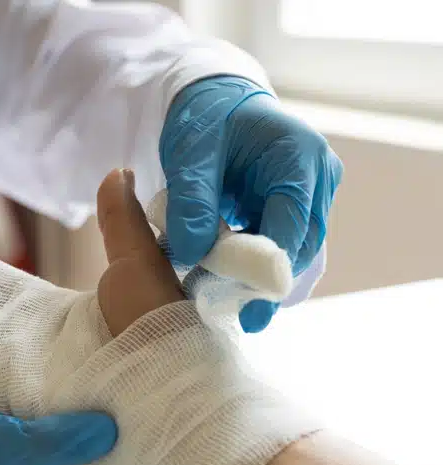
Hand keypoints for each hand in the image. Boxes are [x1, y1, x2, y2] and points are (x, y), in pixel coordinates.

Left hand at [160, 76, 342, 331]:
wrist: (214, 103)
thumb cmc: (205, 119)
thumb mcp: (191, 153)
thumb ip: (191, 200)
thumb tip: (192, 251)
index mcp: (300, 156)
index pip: (293, 222)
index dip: (271, 265)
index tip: (248, 303)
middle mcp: (317, 178)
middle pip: (300, 245)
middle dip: (266, 282)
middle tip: (237, 318)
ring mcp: (309, 197)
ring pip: (291, 253)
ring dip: (257, 280)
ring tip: (224, 310)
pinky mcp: (292, 212)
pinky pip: (276, 248)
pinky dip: (250, 269)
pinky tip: (225, 290)